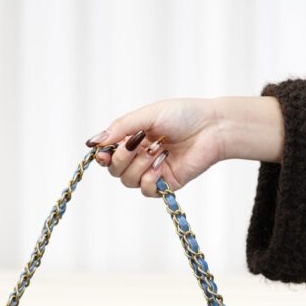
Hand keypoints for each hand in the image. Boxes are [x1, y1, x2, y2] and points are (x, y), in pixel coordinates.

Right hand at [85, 96, 283, 196]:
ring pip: (128, 181)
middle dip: (121, 158)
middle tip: (137, 144)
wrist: (212, 127)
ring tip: (158, 149)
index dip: (103, 156)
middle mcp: (140, 156)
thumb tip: (94, 142)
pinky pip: (147, 190)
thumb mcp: (147, 115)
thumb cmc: (183, 115)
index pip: (108, 154)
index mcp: (133, 138)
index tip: (102, 153)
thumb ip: (120, 127)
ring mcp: (152, 172)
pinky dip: (151, 178)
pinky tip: (163, 163)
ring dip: (139, 165)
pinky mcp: (166, 184)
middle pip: (115, 170)